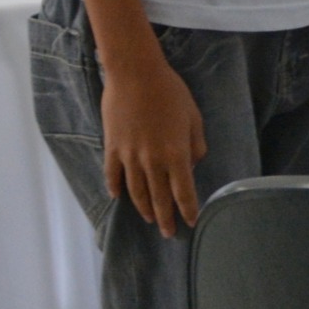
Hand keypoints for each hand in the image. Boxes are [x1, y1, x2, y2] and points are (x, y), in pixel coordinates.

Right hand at [98, 54, 209, 237]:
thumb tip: (191, 165)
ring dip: (142, 207)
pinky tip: (118, 196)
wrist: (135, 74)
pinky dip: (115, 187)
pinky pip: (112, 174)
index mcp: (176, 154)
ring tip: (148, 218)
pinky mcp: (112, 147)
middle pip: (159, 198)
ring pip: (135, 191)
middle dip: (165, 218)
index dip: (187, 210)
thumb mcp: (194, 117)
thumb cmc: (170, 92)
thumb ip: (195, 145)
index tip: (191, 222)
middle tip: (168, 233)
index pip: (183, 192)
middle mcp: (152, 161)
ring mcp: (129, 156)